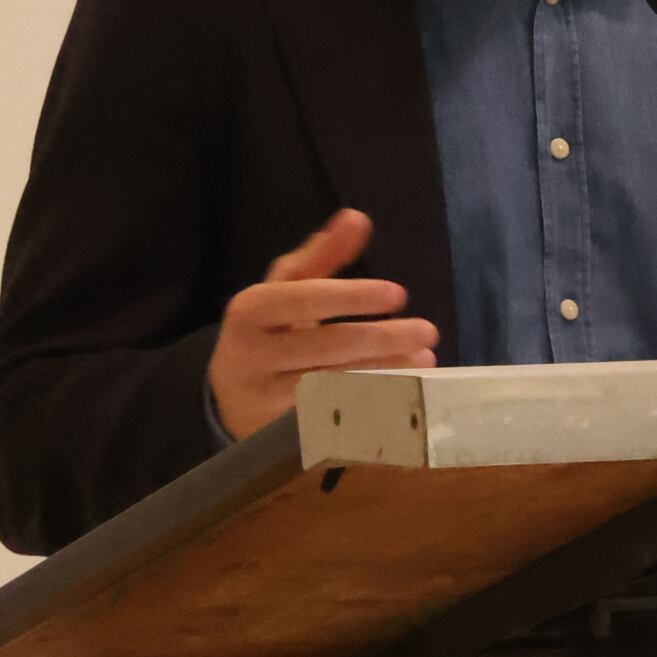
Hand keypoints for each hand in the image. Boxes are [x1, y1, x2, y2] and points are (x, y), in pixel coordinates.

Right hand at [208, 208, 435, 437]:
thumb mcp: (285, 289)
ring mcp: (260, 402)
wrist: (228, 396)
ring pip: (331, 387)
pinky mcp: (277, 438)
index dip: (351, 296)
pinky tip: (405, 396)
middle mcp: (247, 357)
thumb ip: (321, 256)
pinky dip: (372, 408)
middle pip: (323, 347)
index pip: (302, 299)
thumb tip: (357, 218)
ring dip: (386, 374)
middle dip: (382, 339)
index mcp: (248, 312)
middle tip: (428, 332)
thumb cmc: (270, 331)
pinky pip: (333, 421)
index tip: (399, 294)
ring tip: (424, 361)